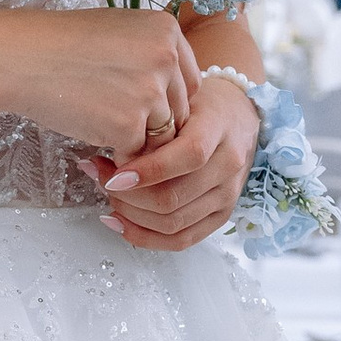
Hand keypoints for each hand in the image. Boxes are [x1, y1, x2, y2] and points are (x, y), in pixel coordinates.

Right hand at [0, 8, 199, 163]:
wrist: (19, 58)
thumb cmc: (60, 45)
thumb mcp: (120, 32)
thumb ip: (152, 57)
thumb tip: (170, 94)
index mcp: (168, 31)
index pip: (189, 83)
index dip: (167, 101)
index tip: (142, 107)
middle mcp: (167, 57)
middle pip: (180, 112)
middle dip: (154, 124)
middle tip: (119, 122)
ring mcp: (150, 91)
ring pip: (163, 136)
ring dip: (138, 141)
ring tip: (105, 128)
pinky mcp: (129, 124)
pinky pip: (138, 153)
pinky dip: (119, 154)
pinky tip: (95, 137)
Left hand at [95, 65, 259, 253]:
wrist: (238, 116)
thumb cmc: (203, 106)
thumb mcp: (179, 100)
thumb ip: (151, 125)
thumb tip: (109, 151)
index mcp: (219, 129)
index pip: (188, 156)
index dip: (147, 171)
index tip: (113, 175)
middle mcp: (228, 167)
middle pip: (173, 198)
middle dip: (128, 196)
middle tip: (102, 179)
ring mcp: (227, 195)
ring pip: (172, 223)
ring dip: (131, 215)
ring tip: (110, 196)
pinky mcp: (221, 216)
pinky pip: (181, 240)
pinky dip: (146, 236)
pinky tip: (120, 222)